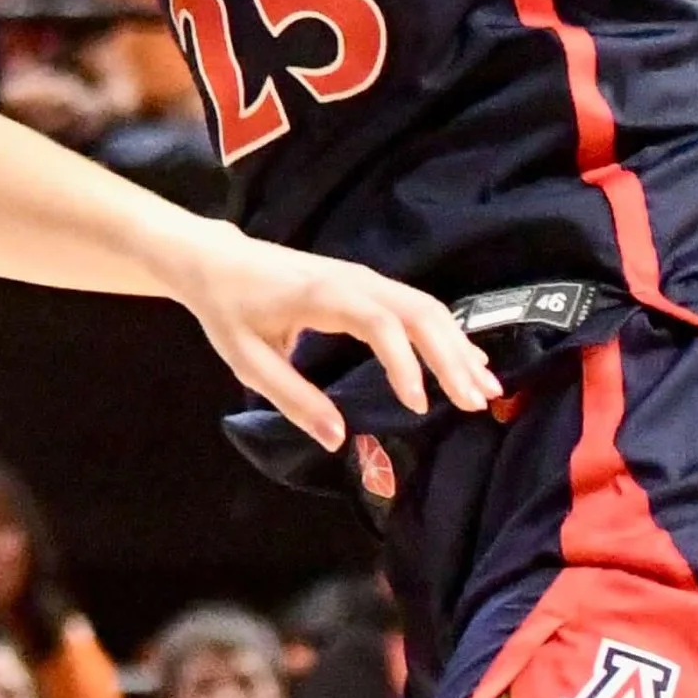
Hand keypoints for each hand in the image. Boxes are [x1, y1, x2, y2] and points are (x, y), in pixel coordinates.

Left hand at [157, 220, 499, 453]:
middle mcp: (350, 279)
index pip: (378, 322)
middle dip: (450, 356)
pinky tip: (466, 361)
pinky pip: (412, 304)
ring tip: (483, 389)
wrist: (214, 258)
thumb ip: (292, 398)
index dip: (404, 362)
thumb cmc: (227, 308)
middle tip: (476, 403)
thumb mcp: (247, 358)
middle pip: (415, 311)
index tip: (416, 405)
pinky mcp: (363, 282)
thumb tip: (339, 439)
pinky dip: (444, 332)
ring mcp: (360, 276)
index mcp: (320, 295)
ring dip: (456, 345)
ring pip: (421, 305)